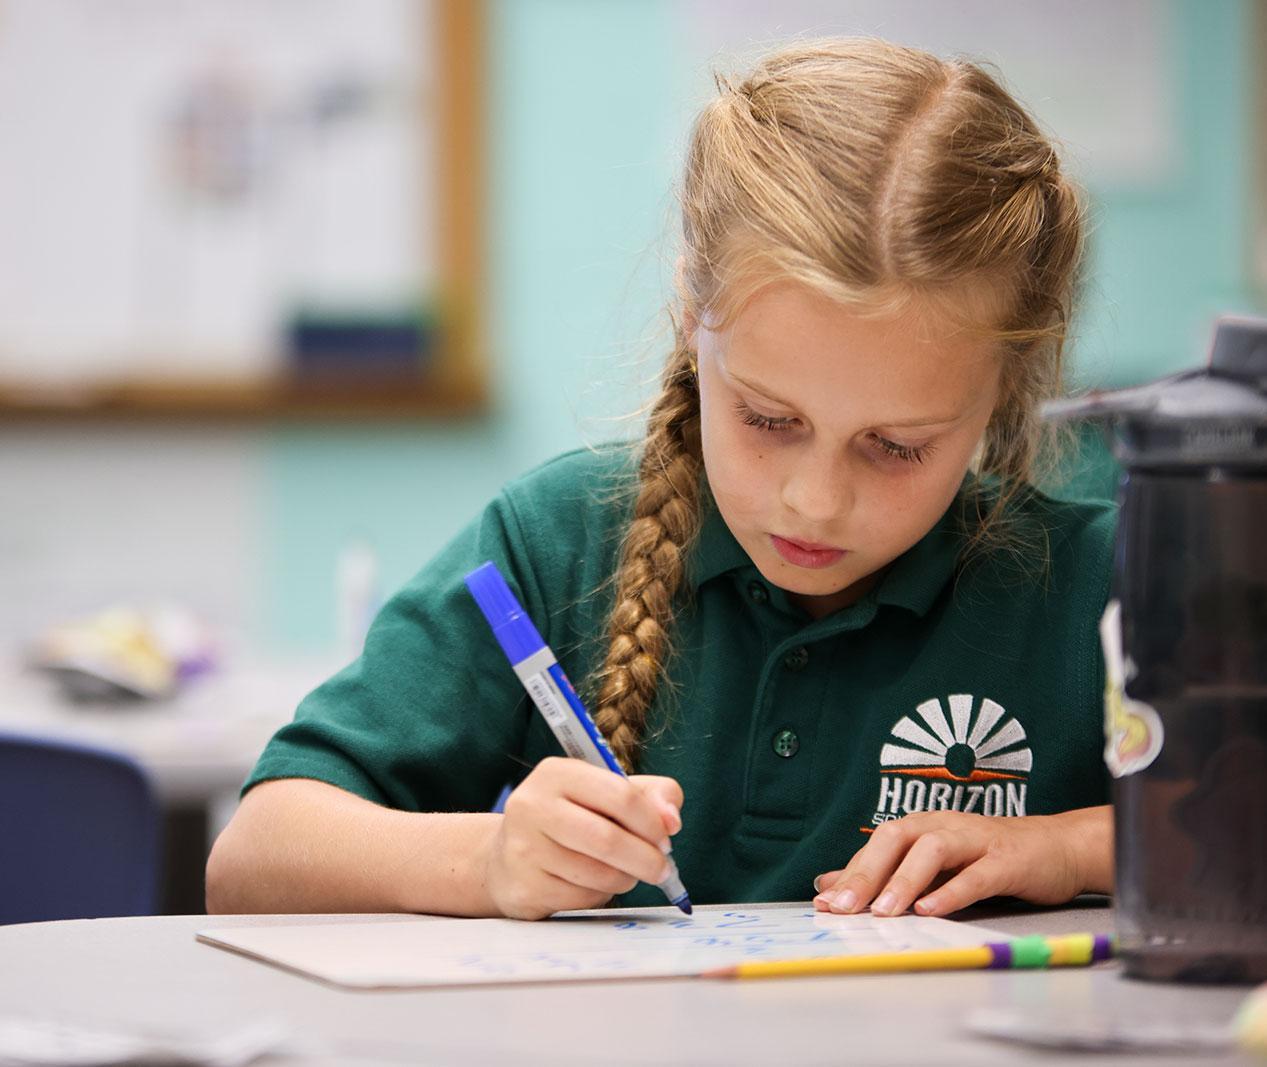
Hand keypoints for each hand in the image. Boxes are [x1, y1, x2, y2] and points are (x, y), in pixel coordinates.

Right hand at [482, 757, 682, 919]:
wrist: (506, 859)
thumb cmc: (569, 820)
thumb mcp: (606, 794)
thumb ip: (650, 796)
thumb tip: (672, 819)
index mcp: (556, 773)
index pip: (620, 795)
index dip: (652, 822)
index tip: (666, 838)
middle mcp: (533, 805)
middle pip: (607, 839)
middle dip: (646, 859)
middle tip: (663, 869)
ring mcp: (524, 848)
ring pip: (598, 874)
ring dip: (625, 879)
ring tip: (626, 873)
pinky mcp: (524, 887)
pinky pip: (581, 899)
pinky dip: (600, 896)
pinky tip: (594, 884)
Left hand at [811, 806, 1111, 917]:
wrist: (1058, 848)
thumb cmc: (989, 857)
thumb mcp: (935, 864)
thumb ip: (886, 873)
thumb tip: (831, 884)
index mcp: (923, 826)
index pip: (878, 846)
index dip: (850, 873)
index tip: (824, 903)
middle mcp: (944, 826)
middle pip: (896, 839)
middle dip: (867, 873)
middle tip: (843, 908)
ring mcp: (976, 840)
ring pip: (933, 851)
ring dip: (905, 881)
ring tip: (884, 912)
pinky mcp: (1007, 860)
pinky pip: (976, 874)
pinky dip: (952, 891)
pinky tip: (932, 910)